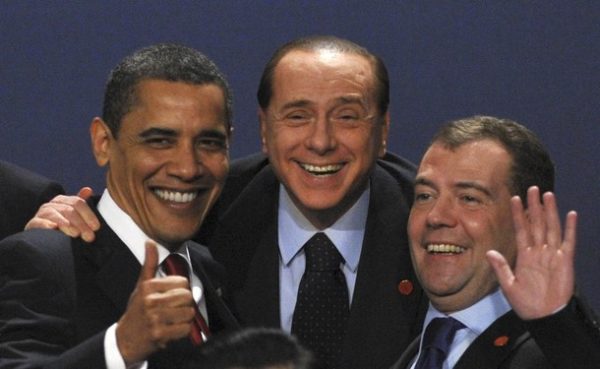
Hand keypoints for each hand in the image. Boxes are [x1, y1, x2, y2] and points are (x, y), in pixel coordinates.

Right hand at [25, 187, 99, 241]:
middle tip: (89, 236)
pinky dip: (46, 224)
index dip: (89, 214)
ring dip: (67, 224)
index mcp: (63, 200)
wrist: (40, 235)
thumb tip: (88, 189)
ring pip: (56, 215)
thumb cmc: (61, 224)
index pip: (78, 202)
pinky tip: (54, 228)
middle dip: (81, 224)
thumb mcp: (72, 214)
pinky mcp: (33, 223)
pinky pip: (39, 222)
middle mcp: (52, 204)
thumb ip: (81, 204)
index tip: (96, 227)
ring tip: (75, 234)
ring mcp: (42, 213)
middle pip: (69, 210)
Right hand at [116, 241, 195, 364]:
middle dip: (185, 304)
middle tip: (175, 309)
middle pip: (187, 296)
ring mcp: (155, 318)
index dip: (182, 289)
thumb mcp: (141, 285)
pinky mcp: (160, 334)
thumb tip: (150, 242)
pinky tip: (172, 329)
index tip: (174, 295)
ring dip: (185, 318)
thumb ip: (150, 264)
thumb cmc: (136, 310)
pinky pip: (185, 329)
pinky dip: (182, 331)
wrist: (125, 339)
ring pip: (189, 312)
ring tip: (174, 319)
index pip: (183, 282)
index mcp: (148, 286)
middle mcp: (150, 301)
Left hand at [487, 186, 576, 319]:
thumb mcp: (509, 285)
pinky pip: (568, 242)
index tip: (514, 198)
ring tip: (548, 195)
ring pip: (551, 228)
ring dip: (550, 211)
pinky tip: (570, 214)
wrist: (544, 316)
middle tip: (532, 189)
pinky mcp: (566, 261)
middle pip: (536, 224)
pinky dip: (570, 228)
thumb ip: (501, 268)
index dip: (517, 214)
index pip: (520, 229)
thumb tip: (489, 252)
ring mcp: (553, 255)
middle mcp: (538, 251)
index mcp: (524, 255)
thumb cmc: (526, 303)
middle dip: (534, 206)